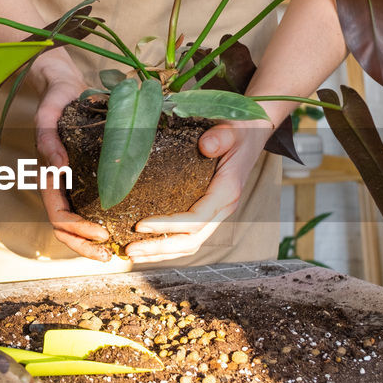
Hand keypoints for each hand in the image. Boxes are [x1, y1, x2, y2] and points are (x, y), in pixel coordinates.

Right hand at [31, 57, 114, 260]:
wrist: (65, 87)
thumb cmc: (56, 99)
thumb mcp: (48, 115)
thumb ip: (48, 140)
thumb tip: (58, 169)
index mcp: (49, 177)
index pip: (59, 217)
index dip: (78, 231)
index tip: (102, 234)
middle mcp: (60, 186)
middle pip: (66, 230)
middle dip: (85, 246)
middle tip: (111, 256)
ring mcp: (72, 184)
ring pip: (78, 224)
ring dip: (93, 242)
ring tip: (115, 251)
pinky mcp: (86, 180)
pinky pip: (92, 209)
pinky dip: (103, 223)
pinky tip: (122, 228)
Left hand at [125, 120, 272, 263]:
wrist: (253, 135)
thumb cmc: (240, 132)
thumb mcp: (233, 130)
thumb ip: (220, 137)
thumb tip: (205, 146)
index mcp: (227, 192)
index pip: (195, 219)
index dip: (167, 226)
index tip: (140, 224)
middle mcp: (222, 208)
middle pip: (191, 240)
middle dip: (160, 248)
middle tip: (130, 249)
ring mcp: (216, 213)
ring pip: (190, 243)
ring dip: (161, 251)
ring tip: (133, 252)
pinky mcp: (208, 212)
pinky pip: (188, 235)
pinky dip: (168, 244)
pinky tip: (147, 243)